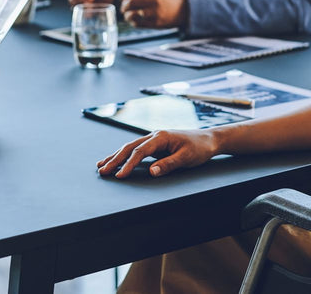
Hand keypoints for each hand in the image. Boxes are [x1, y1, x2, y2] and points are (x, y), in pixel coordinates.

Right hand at [97, 129, 217, 178]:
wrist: (209, 139)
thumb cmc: (199, 148)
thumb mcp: (186, 158)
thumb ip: (168, 164)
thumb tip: (150, 172)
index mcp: (161, 137)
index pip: (140, 152)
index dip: (128, 164)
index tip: (119, 176)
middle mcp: (154, 135)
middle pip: (130, 147)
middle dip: (115, 159)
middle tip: (102, 171)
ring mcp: (154, 139)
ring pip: (130, 147)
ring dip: (115, 156)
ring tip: (101, 165)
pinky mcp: (155, 144)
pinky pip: (136, 150)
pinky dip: (124, 155)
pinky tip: (116, 160)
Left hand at [120, 0, 186, 27]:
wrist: (184, 10)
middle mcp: (154, 0)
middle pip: (130, 3)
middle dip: (123, 6)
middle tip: (123, 8)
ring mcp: (155, 12)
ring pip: (132, 14)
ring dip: (126, 15)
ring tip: (127, 15)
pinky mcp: (156, 23)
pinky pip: (138, 24)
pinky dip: (133, 22)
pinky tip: (134, 21)